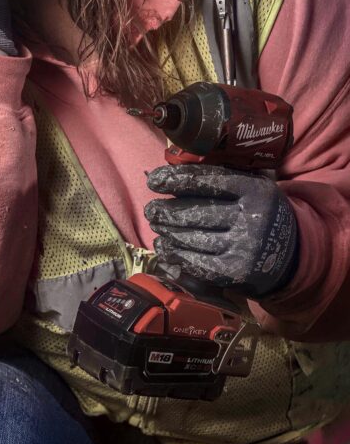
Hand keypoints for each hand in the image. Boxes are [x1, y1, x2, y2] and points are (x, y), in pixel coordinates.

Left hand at [144, 164, 298, 297]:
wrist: (291, 254)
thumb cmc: (259, 212)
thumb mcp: (252, 186)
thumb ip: (220, 177)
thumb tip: (172, 170)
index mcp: (256, 190)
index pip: (211, 181)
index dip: (178, 179)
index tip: (154, 180)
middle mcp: (251, 219)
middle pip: (197, 212)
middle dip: (167, 210)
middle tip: (151, 209)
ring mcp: (244, 248)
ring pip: (193, 237)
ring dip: (168, 232)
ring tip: (157, 225)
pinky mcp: (235, 272)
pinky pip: (196, 262)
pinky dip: (176, 254)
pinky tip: (165, 246)